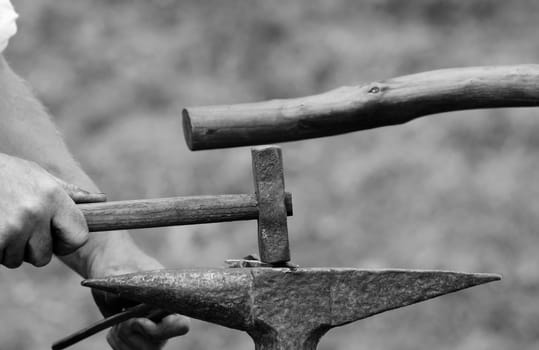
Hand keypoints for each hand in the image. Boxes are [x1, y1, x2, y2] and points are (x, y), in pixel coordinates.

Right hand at [0, 153, 104, 267]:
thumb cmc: (4, 174)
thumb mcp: (37, 175)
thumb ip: (68, 193)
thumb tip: (101, 201)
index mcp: (53, 196)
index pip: (79, 237)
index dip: (67, 241)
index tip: (55, 237)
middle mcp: (36, 212)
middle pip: (45, 255)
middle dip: (30, 247)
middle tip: (16, 225)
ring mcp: (12, 227)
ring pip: (18, 260)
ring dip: (7, 248)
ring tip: (0, 221)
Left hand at [88, 249, 189, 349]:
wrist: (113, 270)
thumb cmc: (122, 267)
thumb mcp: (122, 273)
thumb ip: (124, 287)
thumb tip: (115, 301)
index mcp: (170, 302)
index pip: (180, 326)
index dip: (161, 329)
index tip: (139, 320)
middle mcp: (164, 321)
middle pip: (155, 345)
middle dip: (133, 334)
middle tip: (122, 319)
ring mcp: (152, 334)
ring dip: (123, 338)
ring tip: (117, 320)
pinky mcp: (137, 340)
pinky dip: (116, 342)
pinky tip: (114, 327)